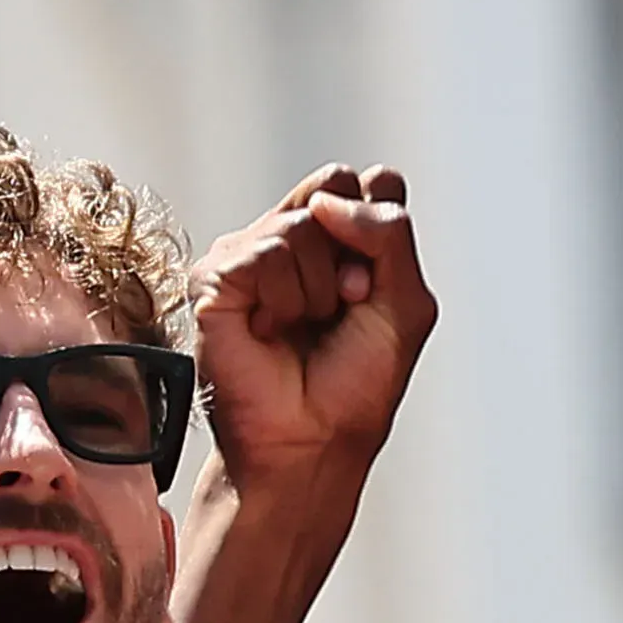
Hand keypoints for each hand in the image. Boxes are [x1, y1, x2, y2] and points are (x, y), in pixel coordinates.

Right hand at [192, 166, 436, 488]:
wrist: (311, 440)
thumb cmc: (355, 384)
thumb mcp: (407, 304)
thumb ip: (390, 233)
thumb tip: (327, 202)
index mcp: (341, 238)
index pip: (373, 183)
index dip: (383, 232)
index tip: (373, 290)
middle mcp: (294, 237)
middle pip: (336, 183)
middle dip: (353, 251)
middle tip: (342, 305)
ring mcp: (252, 252)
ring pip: (303, 222)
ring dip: (318, 289)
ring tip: (302, 327)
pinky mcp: (215, 275)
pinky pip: (265, 251)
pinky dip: (283, 299)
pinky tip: (269, 331)